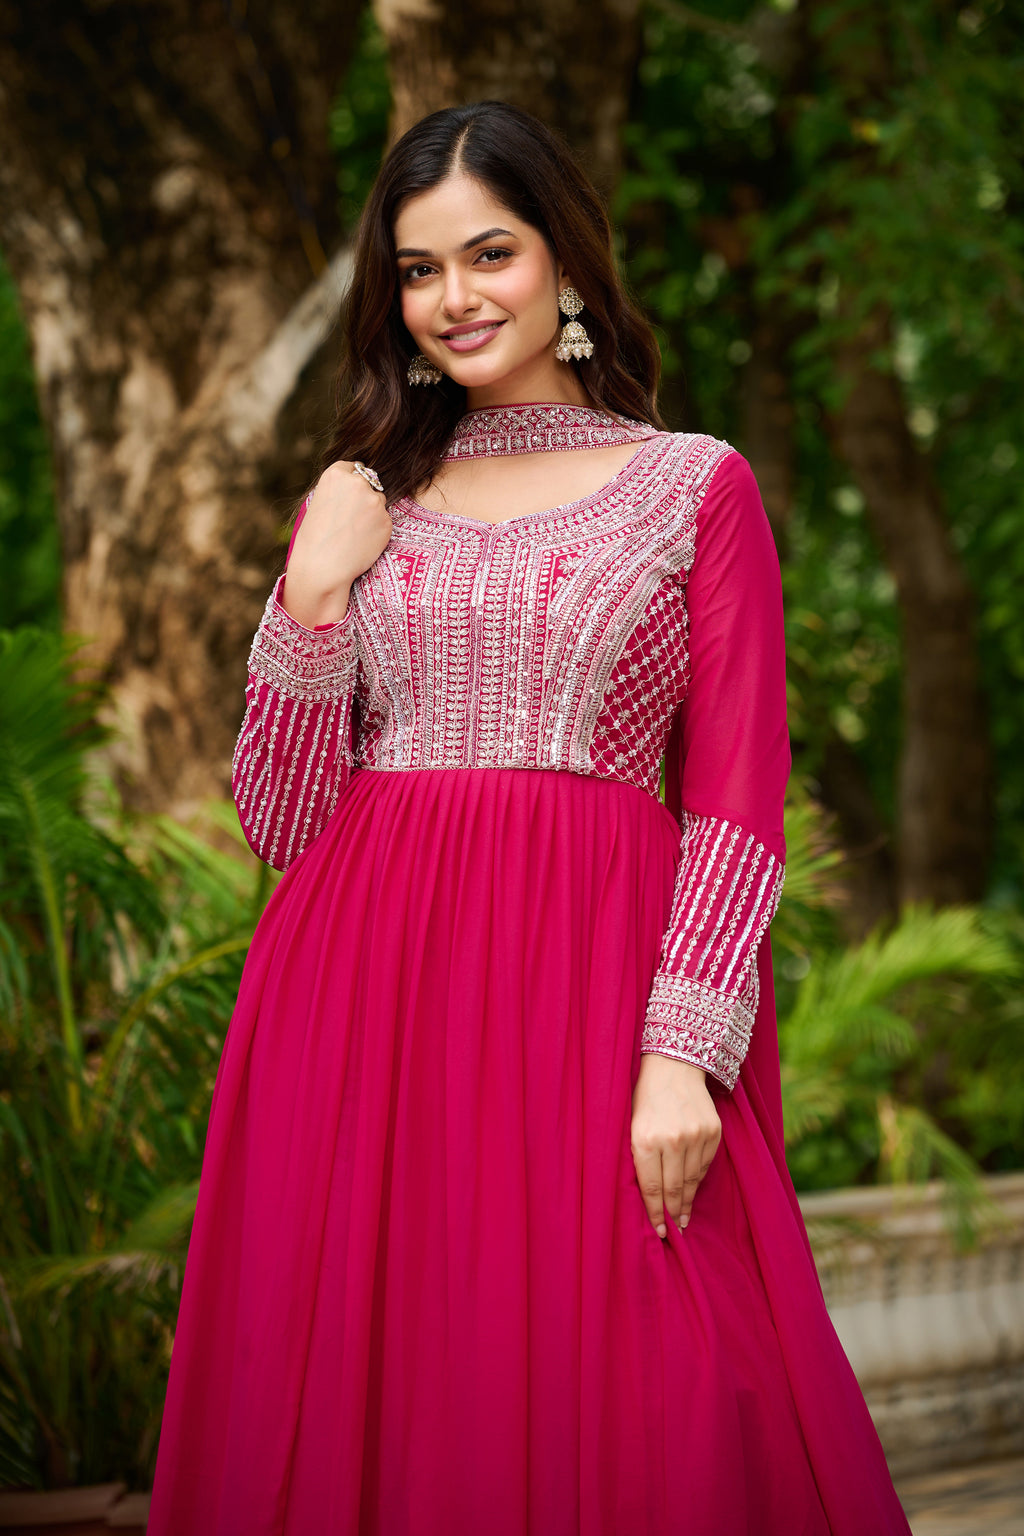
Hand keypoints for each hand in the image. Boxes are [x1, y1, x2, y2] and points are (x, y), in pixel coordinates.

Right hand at [282, 460, 391, 627]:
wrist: (321, 567)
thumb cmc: (314, 539)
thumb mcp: (319, 502)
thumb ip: (339, 491)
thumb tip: (356, 487)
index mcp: (336, 474)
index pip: (354, 467)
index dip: (352, 482)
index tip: (349, 496)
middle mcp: (358, 482)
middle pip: (370, 483)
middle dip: (364, 497)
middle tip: (351, 519)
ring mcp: (375, 501)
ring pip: (379, 502)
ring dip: (372, 514)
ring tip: (353, 534)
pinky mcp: (387, 521)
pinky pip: (385, 522)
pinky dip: (377, 530)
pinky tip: (362, 542)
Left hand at [631, 1055, 721, 1238]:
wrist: (674, 1065)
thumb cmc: (644, 1097)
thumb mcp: (630, 1125)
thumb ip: (638, 1158)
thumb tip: (646, 1196)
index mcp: (645, 1139)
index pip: (652, 1188)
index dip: (655, 1213)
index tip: (659, 1231)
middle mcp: (672, 1140)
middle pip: (674, 1188)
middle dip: (672, 1213)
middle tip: (672, 1231)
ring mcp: (696, 1136)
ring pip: (692, 1180)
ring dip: (687, 1201)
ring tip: (683, 1218)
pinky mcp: (712, 1132)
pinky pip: (705, 1165)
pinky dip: (698, 1179)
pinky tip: (692, 1188)